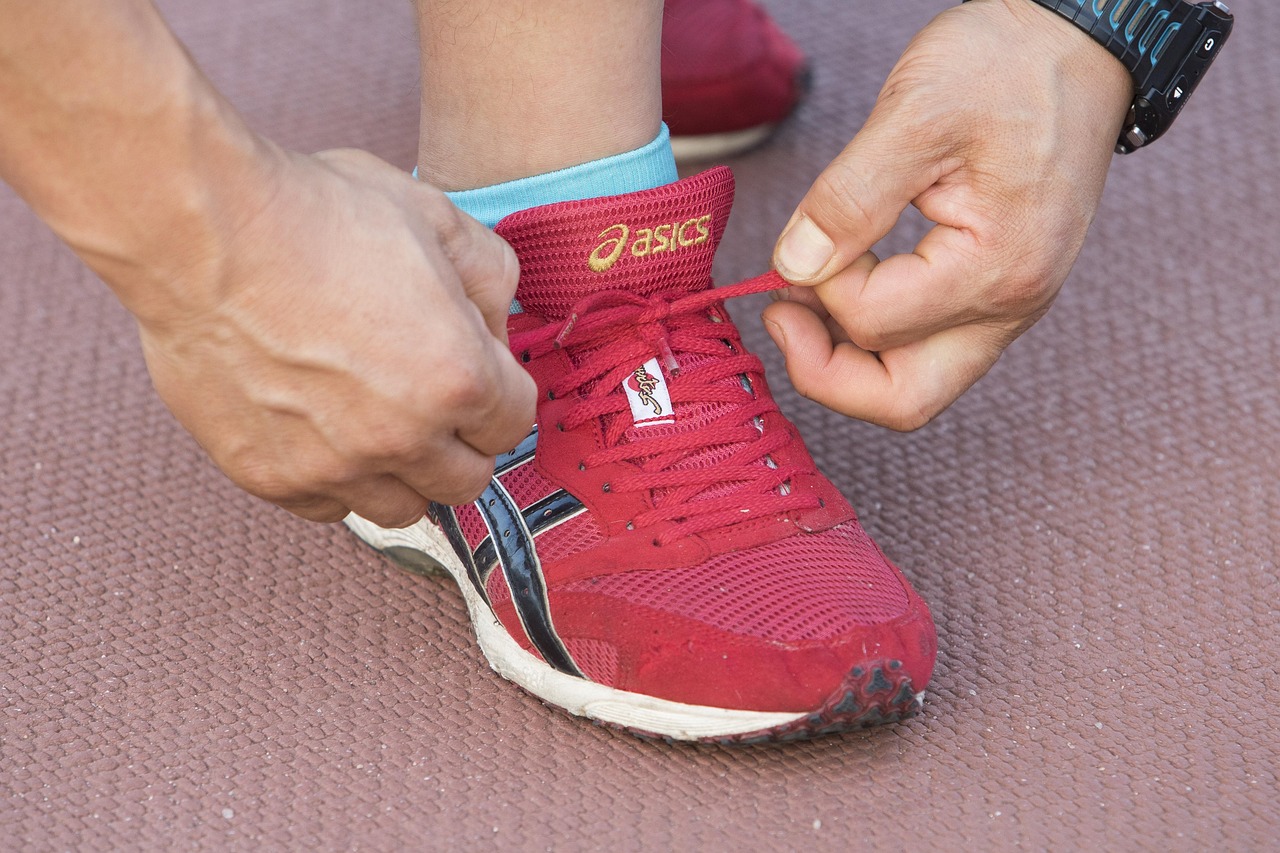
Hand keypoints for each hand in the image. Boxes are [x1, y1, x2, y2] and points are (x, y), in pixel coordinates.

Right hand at [135, 147, 534, 525]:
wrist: (201, 231)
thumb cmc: (317, 214)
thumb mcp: (435, 216)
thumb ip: (490, 278)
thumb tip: (497, 327)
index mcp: (457, 378)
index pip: (515, 424)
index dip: (500, 389)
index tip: (473, 367)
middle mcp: (402, 438)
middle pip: (468, 480)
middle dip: (462, 440)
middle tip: (431, 397)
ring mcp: (334, 466)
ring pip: (402, 508)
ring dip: (404, 472)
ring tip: (378, 421)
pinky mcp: (271, 476)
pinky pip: (328, 507)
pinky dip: (337, 479)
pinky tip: (324, 430)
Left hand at [763, 0, 1131, 429]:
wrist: (1075, 42)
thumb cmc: (1005, 64)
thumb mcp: (915, 113)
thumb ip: (849, 199)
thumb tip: (794, 267)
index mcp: (998, 267)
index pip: (874, 324)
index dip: (820, 287)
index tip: (807, 235)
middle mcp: (1014, 305)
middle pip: (903, 399)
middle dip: (826, 373)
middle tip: (780, 314)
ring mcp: (1009, 306)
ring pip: (914, 383)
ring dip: (847, 355)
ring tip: (807, 293)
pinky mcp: (997, 293)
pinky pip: (928, 348)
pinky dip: (876, 333)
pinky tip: (847, 282)